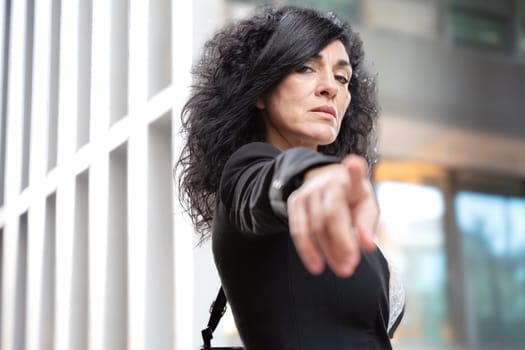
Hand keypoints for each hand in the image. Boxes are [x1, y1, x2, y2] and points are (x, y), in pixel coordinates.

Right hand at [287, 155, 377, 276]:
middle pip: (332, 214)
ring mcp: (308, 191)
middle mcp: (327, 182)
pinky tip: (316, 266)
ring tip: (342, 270)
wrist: (323, 183)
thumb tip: (367, 246)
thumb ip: (367, 225)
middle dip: (341, 243)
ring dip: (327, 251)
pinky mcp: (295, 202)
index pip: (353, 174)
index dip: (354, 170)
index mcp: (350, 179)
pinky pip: (298, 230)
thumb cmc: (351, 199)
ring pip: (315, 226)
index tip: (354, 164)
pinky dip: (307, 250)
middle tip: (351, 267)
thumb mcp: (365, 206)